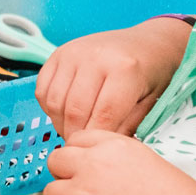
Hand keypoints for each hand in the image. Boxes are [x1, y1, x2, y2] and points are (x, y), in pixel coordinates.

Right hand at [37, 18, 191, 138]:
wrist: (148, 42)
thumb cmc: (153, 74)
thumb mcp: (152, 102)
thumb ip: (128, 125)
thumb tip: (103, 147)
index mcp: (124, 69)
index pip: (103, 115)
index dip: (96, 138)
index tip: (95, 152)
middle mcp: (95, 57)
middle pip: (74, 109)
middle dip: (75, 135)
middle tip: (81, 147)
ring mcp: (72, 53)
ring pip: (54, 101)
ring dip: (59, 123)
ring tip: (73, 131)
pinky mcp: (57, 53)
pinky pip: (42, 89)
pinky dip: (49, 108)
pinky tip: (64, 114)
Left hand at [42, 130, 195, 194]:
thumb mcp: (156, 166)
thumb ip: (124, 163)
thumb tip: (107, 172)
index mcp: (116, 146)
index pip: (76, 140)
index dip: (81, 157)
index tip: (90, 172)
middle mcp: (94, 166)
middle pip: (56, 162)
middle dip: (67, 177)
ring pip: (50, 193)